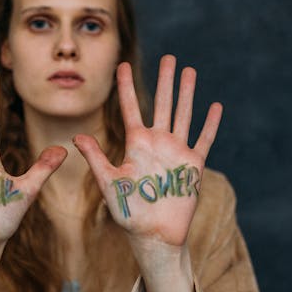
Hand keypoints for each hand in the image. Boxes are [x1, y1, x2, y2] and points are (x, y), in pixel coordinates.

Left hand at [73, 54, 222, 250]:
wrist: (153, 234)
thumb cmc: (127, 212)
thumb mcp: (109, 182)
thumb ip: (96, 158)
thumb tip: (77, 136)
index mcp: (135, 145)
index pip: (131, 109)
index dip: (126, 87)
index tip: (122, 64)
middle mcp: (156, 144)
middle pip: (162, 104)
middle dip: (165, 81)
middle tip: (169, 57)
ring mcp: (175, 153)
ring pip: (183, 116)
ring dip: (187, 94)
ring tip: (189, 71)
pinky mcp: (192, 166)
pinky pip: (204, 140)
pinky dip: (210, 124)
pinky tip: (214, 106)